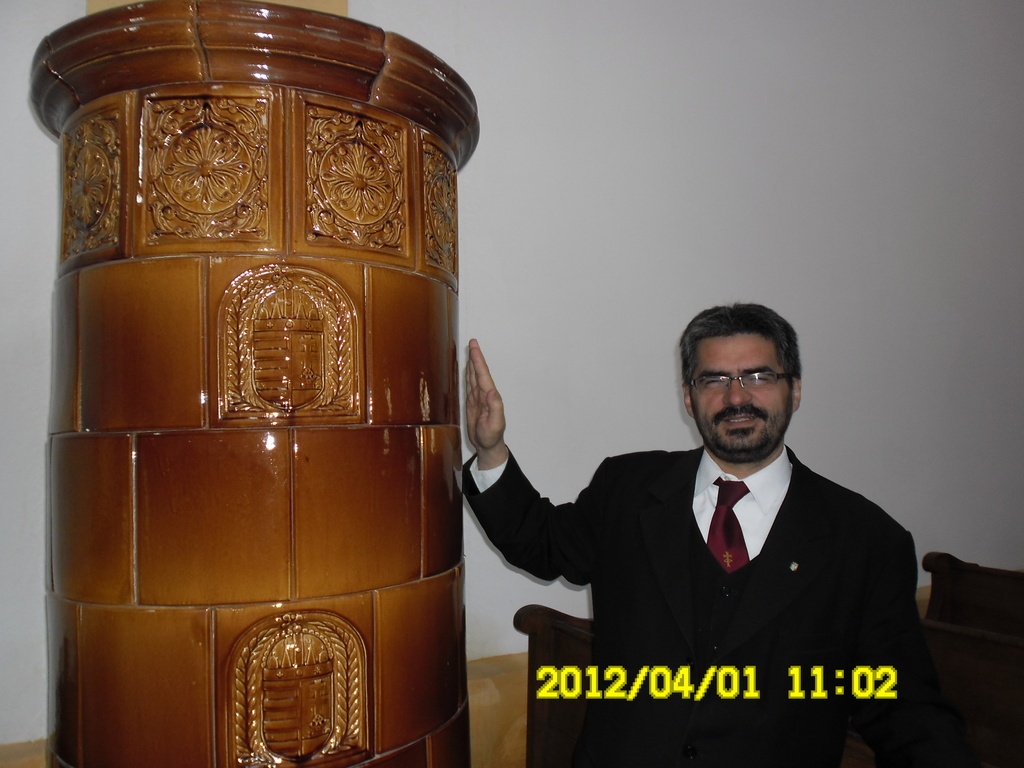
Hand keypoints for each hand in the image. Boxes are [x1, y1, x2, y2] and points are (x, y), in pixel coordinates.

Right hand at [465, 338, 508, 469]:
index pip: (483, 375)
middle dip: (475, 357)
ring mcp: (478, 398)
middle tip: (472, 342)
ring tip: (470, 351)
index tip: (475, 347)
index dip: (478, 360)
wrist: (487, 447)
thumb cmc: (491, 437)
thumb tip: (491, 391)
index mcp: (490, 397)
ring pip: (474, 377)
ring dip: (472, 364)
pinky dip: (468, 375)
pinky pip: (469, 386)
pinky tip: (467, 370)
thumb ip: (495, 407)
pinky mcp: (472, 403)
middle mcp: (484, 394)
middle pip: (478, 372)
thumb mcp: (495, 423)